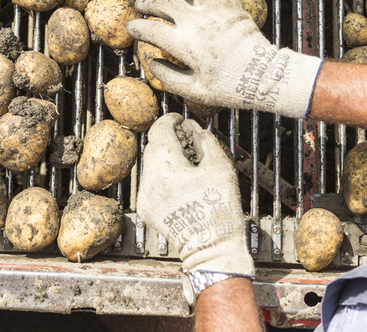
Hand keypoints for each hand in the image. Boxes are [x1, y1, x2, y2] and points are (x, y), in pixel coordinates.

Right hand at [126, 0, 321, 119]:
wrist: (265, 76)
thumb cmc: (232, 87)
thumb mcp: (196, 92)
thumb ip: (169, 78)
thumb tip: (153, 64)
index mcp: (185, 45)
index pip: (151, 30)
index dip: (136, 27)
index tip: (131, 27)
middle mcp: (197, 22)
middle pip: (164, 3)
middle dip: (147, 2)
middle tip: (140, 4)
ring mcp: (215, 10)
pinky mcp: (231, 4)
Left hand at [137, 113, 253, 275]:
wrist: (211, 248)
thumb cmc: (219, 211)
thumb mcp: (221, 169)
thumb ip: (207, 142)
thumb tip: (196, 129)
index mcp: (167, 168)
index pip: (160, 131)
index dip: (169, 120)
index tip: (178, 119)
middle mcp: (150, 181)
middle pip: (152, 146)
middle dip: (166, 138)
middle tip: (184, 137)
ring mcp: (146, 196)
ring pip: (149, 164)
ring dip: (163, 157)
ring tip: (184, 160)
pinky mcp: (146, 208)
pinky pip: (149, 182)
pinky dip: (160, 176)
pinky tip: (178, 180)